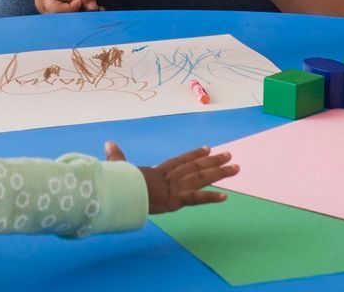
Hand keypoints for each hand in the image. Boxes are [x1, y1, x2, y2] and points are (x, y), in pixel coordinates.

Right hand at [105, 141, 235, 214]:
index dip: (195, 155)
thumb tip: (107, 142)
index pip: (181, 160)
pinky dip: (210, 198)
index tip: (208, 149)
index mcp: (158, 172)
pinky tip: (226, 196)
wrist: (119, 191)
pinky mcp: (175, 199)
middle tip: (230, 155)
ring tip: (236, 168)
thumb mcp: (120, 169)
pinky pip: (195, 198)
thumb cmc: (119, 182)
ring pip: (201, 178)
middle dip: (214, 161)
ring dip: (219, 173)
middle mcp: (170, 177)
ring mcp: (174, 188)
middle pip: (195, 167)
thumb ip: (116, 157)